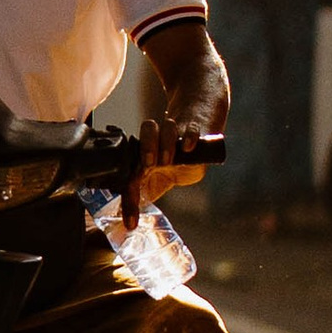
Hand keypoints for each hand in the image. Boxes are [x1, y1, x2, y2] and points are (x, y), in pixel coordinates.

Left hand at [126, 93, 218, 224]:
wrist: (201, 109)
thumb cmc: (183, 145)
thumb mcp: (171, 170)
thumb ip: (157, 184)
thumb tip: (142, 202)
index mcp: (149, 158)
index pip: (133, 177)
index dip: (129, 201)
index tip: (130, 223)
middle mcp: (160, 143)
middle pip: (142, 143)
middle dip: (143, 154)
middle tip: (148, 165)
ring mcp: (178, 132)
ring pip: (164, 129)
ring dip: (164, 144)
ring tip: (168, 158)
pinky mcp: (197, 123)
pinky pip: (191, 128)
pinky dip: (190, 136)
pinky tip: (189, 145)